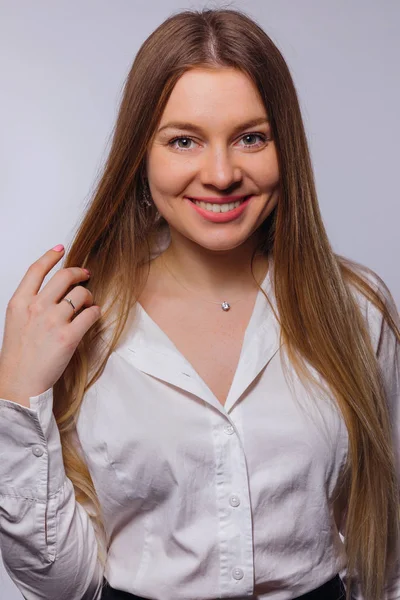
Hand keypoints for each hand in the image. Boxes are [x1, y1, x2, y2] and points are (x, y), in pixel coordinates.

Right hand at [0, 245, 100, 405]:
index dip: (50, 256)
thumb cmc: (18, 356)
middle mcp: (36, 308)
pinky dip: (96, 313)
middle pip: (64, 277)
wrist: (19, 383)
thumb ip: (31, 304)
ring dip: (89, 296)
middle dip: (79, 273)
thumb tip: (53, 291)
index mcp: (19, 303)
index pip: (36, 270)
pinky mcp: (68, 337)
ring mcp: (52, 322)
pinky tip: (93, 316)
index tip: (60, 249)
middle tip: (86, 275)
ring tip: (88, 304)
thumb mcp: (16, 322)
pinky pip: (91, 314)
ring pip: (81, 294)